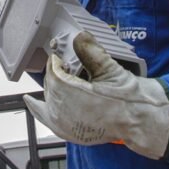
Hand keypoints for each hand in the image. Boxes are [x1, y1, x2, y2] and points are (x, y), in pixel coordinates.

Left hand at [23, 32, 168, 158]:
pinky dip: (37, 108)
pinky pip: (46, 118)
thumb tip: (80, 36)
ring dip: (51, 86)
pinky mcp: (68, 132)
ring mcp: (65, 125)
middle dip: (56, 72)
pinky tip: (29, 101)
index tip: (61, 54)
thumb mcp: (110, 69)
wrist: (139, 120)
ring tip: (57, 76)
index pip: (55, 72)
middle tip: (65, 63)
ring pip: (49, 98)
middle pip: (51, 85)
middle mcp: (65, 113)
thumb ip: (91, 51)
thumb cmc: (128, 98)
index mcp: (74, 96)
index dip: (57, 61)